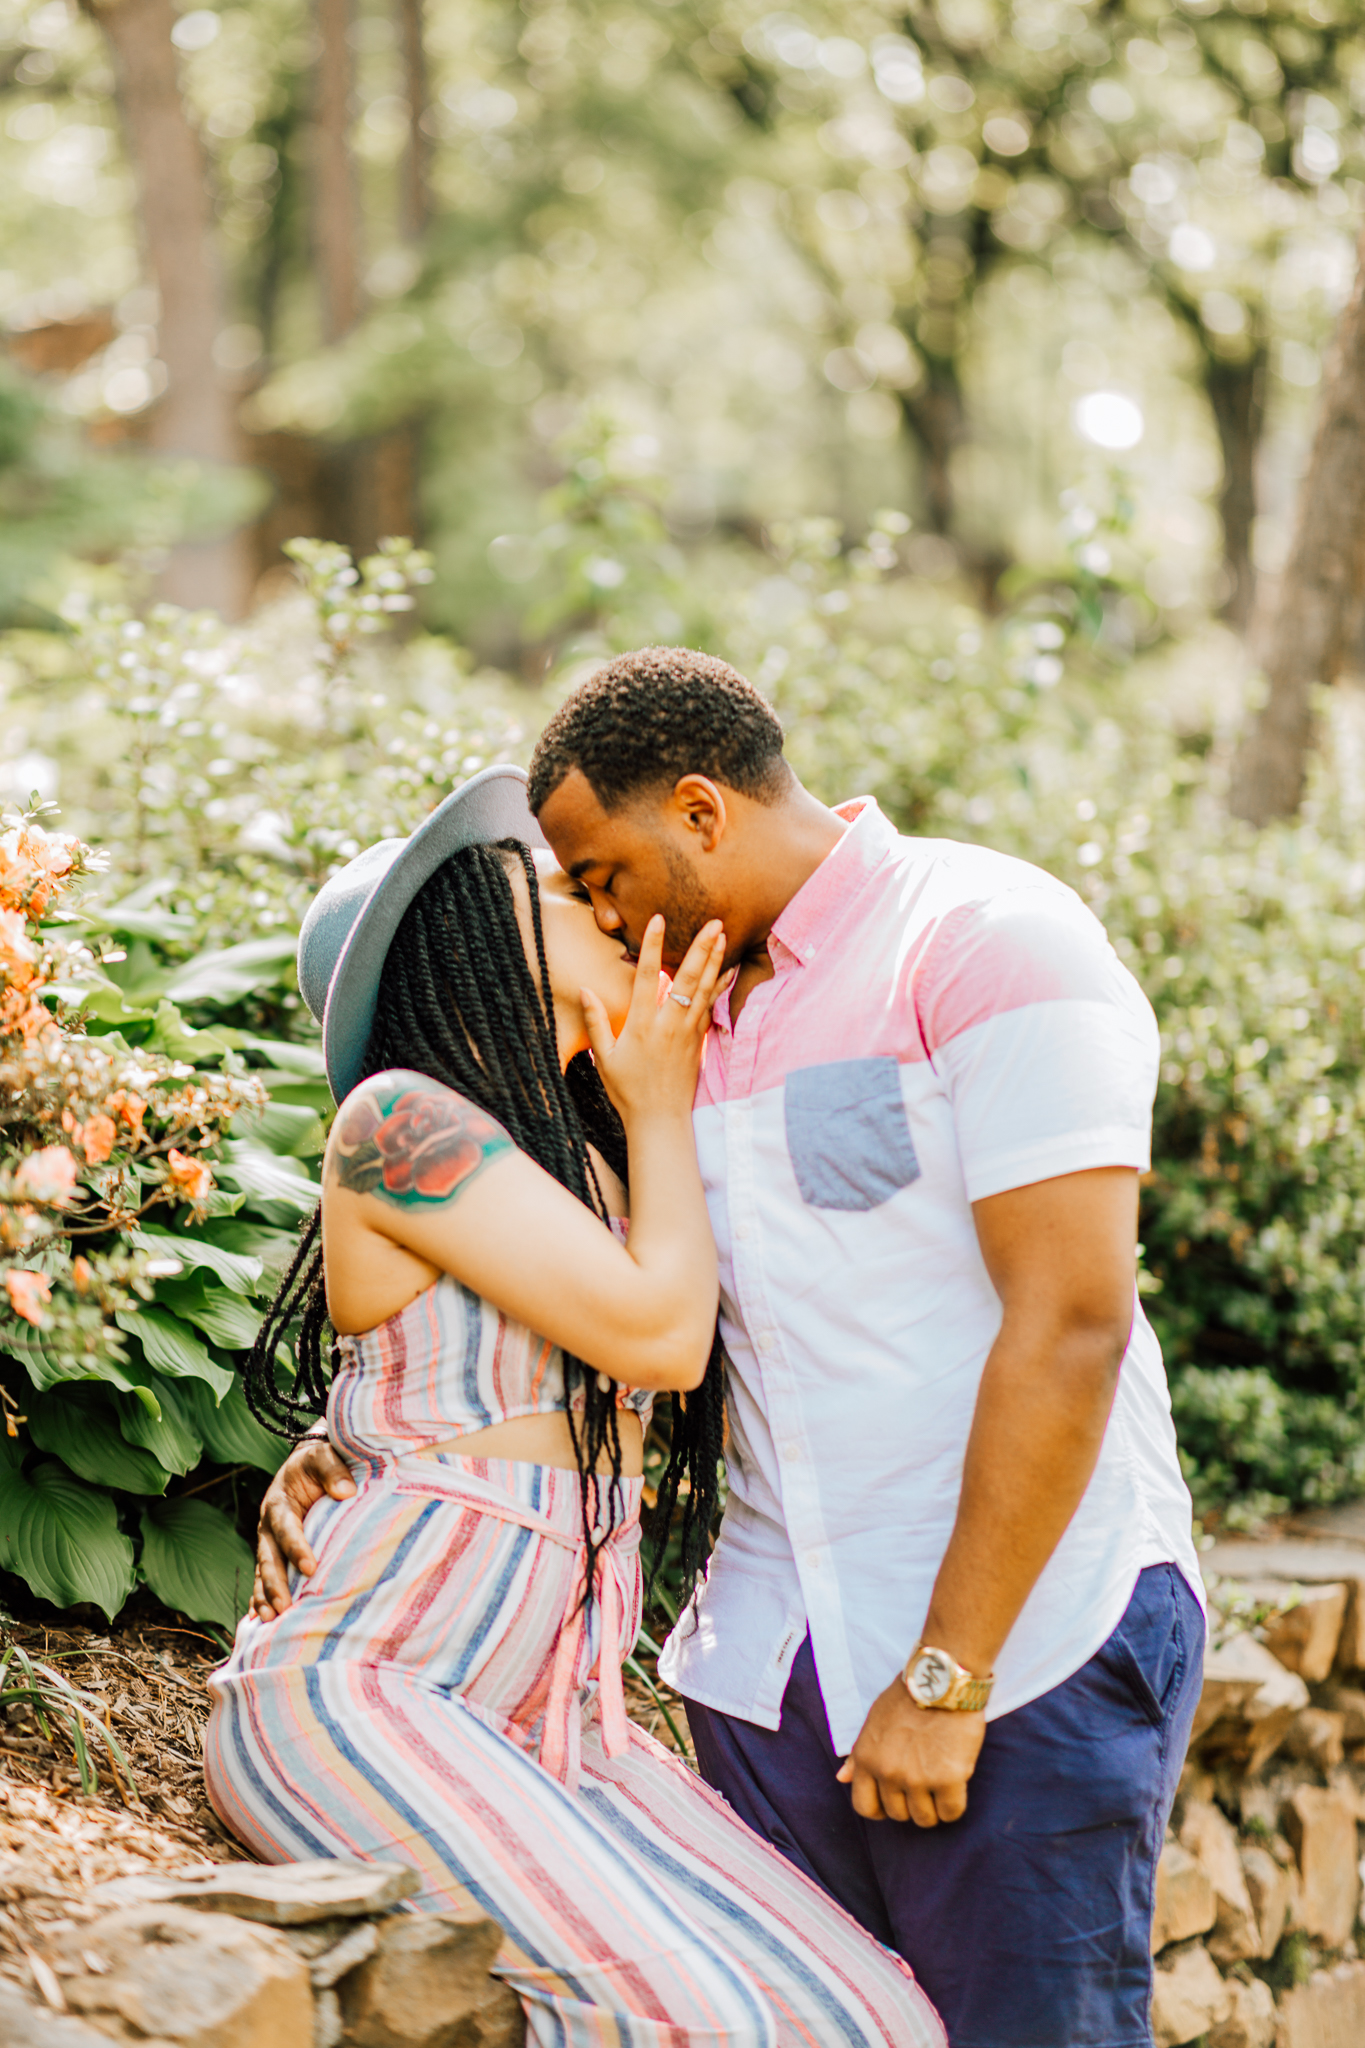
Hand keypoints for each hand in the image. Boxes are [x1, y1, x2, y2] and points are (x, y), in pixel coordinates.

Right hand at [250, 1436, 354, 1619]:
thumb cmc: (318, 1462)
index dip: (297, 1547)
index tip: (311, 1567)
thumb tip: (346, 1491)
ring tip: (270, 1618)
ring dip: (265, 1594)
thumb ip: (333, 1470)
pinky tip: (260, 1618)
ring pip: (263, 1570)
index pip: (287, 1528)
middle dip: (275, 1582)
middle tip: (283, 1607)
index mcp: (280, 1503)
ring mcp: (268, 1541)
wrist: (307, 1464)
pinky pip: (263, 1576)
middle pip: (269, 1557)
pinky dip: (260, 1596)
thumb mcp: (323, 1457)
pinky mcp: (273, 1551)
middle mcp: (268, 1524)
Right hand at [581, 914, 726, 1127]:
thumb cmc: (627, 1090)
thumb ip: (596, 1022)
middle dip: (701, 947)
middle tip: (714, 921)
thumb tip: (585, 989)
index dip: (653, 946)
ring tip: (723, 935)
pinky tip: (728, 969)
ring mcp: (687, 1032)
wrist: (659, 1120)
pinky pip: (710, 1006)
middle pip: (687, 978)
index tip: (658, 919)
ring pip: (704, 990)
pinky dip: (720, 986)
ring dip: (714, 961)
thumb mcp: (603, 1057)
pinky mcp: (698, 1041)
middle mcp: (668, 1024)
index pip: (648, 976)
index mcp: (641, 1024)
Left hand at [836, 1678, 985, 1825]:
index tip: (896, 1800)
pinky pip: (951, 1813)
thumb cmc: (909, 1697)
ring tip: (940, 1784)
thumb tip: (842, 1778)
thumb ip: (859, 1754)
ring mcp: (918, 1778)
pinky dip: (954, 1805)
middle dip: (911, 1804)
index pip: (864, 1807)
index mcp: (867, 1758)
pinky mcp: (948, 1779)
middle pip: (899, 1815)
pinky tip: (956, 1785)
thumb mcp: (874, 1721)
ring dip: (934, 1807)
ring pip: (925, 1819)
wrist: (942, 1679)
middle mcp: (888, 1772)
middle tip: (924, 1782)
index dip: (881, 1809)